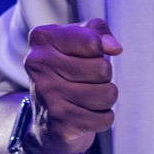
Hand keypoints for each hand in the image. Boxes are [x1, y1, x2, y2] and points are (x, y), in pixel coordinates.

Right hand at [24, 18, 121, 153]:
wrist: (46, 119)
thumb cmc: (70, 69)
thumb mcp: (81, 40)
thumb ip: (99, 30)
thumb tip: (114, 47)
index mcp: (43, 38)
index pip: (92, 41)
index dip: (100, 50)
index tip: (88, 55)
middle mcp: (39, 64)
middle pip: (103, 69)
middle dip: (104, 77)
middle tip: (86, 81)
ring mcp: (47, 95)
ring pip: (108, 94)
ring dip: (105, 99)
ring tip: (86, 98)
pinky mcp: (59, 123)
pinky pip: (105, 119)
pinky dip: (102, 119)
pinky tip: (84, 115)